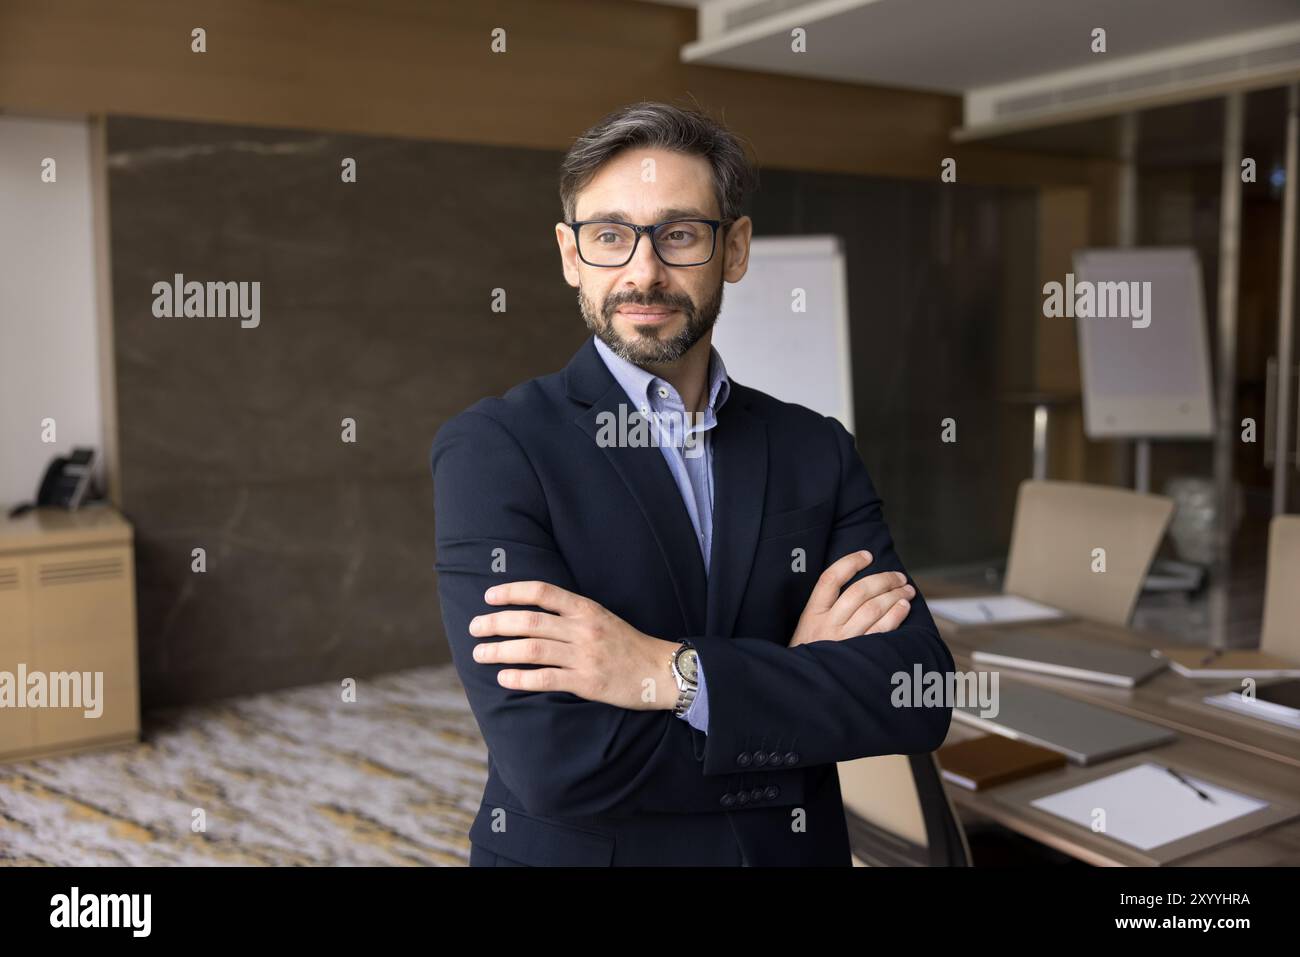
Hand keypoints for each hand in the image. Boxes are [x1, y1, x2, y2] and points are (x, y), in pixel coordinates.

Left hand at [467, 580, 679, 710]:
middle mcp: (583, 628)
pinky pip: (546, 679)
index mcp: (586, 608)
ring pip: (532, 649)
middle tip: (474, 628)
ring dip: (500, 651)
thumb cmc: (626, 644)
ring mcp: (584, 656)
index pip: (542, 592)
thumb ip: (570, 613)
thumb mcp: (601, 617)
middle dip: (496, 623)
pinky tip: (504, 678)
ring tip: (479, 654)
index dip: (512, 592)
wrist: (659, 670)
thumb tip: (531, 611)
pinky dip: (521, 678)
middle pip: (530, 621)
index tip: (489, 596)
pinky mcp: (586, 683)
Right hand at [789, 550, 914, 646]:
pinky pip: (882, 630)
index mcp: (812, 614)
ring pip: (873, 608)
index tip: (867, 555)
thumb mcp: (806, 628)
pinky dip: (896, 615)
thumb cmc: (810, 654)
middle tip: (899, 577)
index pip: (830, 579)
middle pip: (859, 591)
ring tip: (907, 590)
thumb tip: (860, 586)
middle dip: (884, 579)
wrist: (806, 684)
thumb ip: (826, 608)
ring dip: (894, 595)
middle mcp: (827, 624)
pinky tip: (904, 607)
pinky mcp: (859, 655)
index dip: (850, 562)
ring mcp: (844, 640)